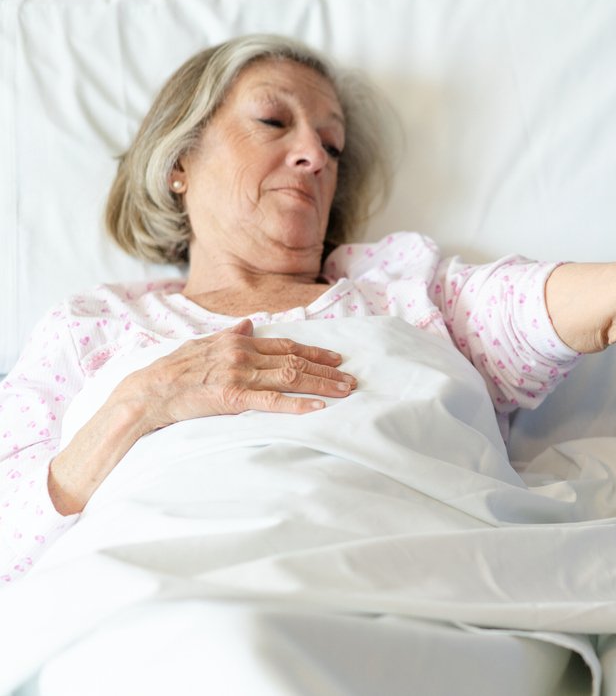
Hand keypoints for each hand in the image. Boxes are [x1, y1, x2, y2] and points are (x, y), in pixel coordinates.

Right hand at [109, 319, 356, 433]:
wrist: (147, 391)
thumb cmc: (172, 370)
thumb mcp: (202, 344)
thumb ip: (230, 335)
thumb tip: (249, 324)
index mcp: (238, 341)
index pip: (286, 345)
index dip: (314, 352)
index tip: (335, 360)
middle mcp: (244, 354)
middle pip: (295, 361)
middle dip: (326, 370)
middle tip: (351, 379)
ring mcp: (240, 374)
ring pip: (291, 378)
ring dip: (321, 385)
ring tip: (345, 392)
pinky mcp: (233, 397)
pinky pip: (272, 401)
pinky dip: (297, 404)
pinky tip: (318, 408)